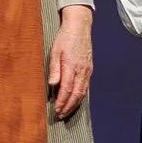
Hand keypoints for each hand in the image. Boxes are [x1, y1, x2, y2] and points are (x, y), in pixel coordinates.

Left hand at [48, 5, 94, 120]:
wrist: (79, 27)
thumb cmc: (65, 37)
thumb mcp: (55, 51)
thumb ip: (54, 69)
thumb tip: (52, 85)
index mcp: (72, 67)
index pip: (66, 90)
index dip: (62, 102)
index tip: (56, 110)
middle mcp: (82, 71)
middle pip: (76, 95)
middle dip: (68, 107)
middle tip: (60, 115)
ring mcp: (87, 71)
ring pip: (82, 92)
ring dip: (74, 103)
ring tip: (66, 111)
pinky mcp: (89, 69)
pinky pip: (85, 87)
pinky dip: (80, 96)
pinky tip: (74, 100)